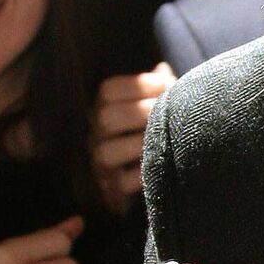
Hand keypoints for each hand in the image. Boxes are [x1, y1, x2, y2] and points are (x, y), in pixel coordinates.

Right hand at [91, 63, 175, 214]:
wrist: (168, 176)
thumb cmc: (161, 130)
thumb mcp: (159, 105)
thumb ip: (159, 86)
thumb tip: (162, 70)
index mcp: (105, 109)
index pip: (108, 90)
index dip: (138, 85)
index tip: (166, 84)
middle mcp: (96, 135)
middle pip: (105, 118)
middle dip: (140, 113)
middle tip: (168, 114)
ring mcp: (100, 164)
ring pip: (106, 153)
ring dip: (140, 144)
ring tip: (164, 140)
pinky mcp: (111, 193)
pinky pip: (122, 184)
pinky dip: (144, 174)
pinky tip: (164, 165)